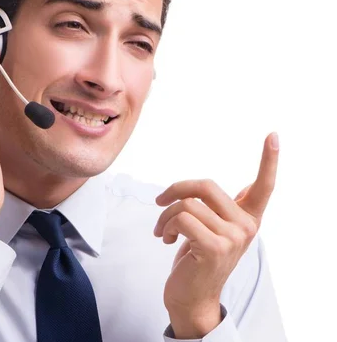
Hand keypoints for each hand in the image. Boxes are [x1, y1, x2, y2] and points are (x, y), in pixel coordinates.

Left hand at [153, 132, 278, 336]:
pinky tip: (166, 240)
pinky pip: (182, 219)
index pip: (264, 186)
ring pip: (188, 203)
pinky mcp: (213, 247)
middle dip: (176, 189)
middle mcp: (245, 227)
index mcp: (247, 219)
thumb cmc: (196, 260)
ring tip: (163, 230)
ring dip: (166, 215)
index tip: (273, 135)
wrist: (190, 298)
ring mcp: (232, 238)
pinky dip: (166, 226)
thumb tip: (222, 190)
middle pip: (206, 185)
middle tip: (160, 202)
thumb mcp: (212, 231)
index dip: (269, 160)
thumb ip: (220, 211)